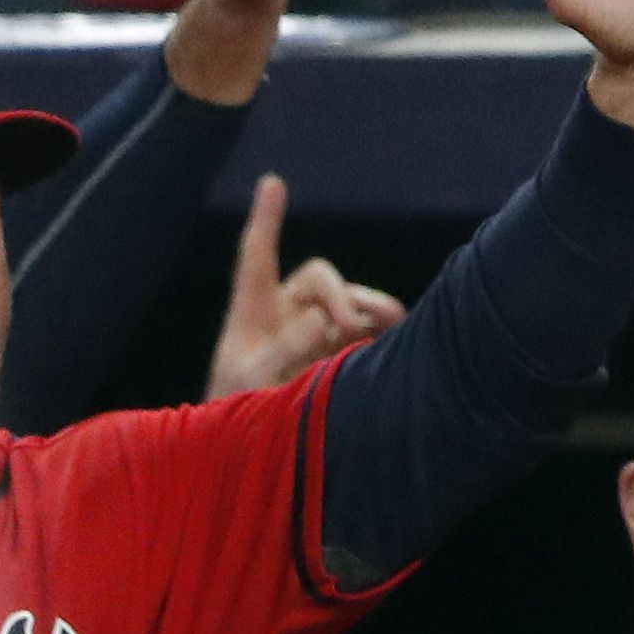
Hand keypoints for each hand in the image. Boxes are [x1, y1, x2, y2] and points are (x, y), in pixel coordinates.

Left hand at [207, 173, 405, 399]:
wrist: (250, 451)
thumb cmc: (237, 409)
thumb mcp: (251, 381)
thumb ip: (285, 349)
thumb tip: (325, 320)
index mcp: (252, 310)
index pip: (256, 255)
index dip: (266, 218)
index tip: (273, 182)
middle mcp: (285, 312)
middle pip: (320, 280)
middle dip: (341, 295)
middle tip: (352, 324)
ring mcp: (313, 331)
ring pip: (349, 303)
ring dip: (370, 309)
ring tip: (391, 325)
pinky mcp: (336, 352)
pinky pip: (366, 330)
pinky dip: (381, 331)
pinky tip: (397, 341)